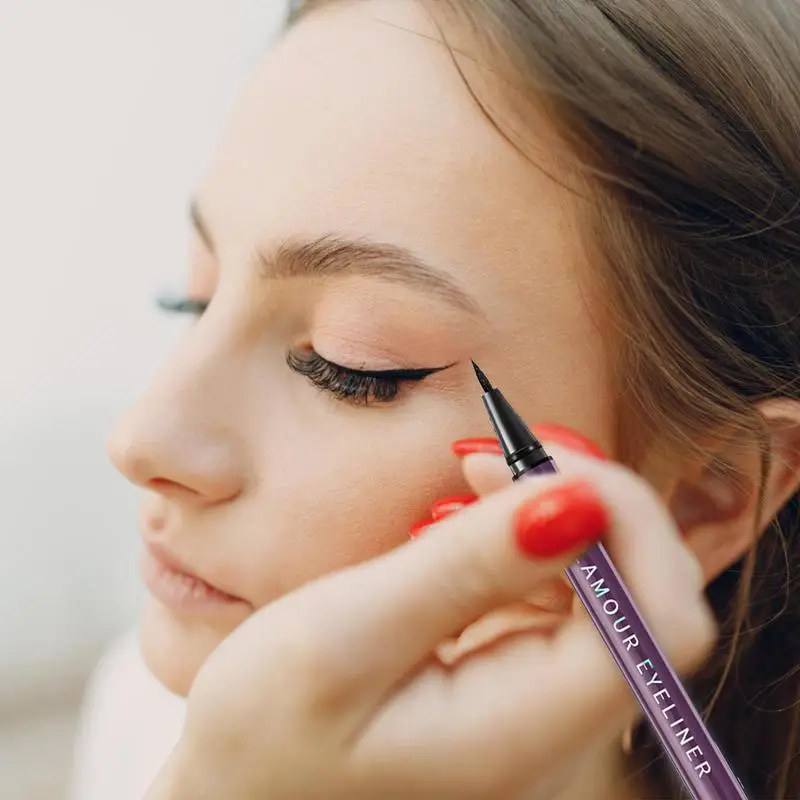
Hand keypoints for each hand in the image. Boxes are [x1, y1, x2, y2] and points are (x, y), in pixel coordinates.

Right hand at [147, 440, 714, 799]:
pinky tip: (466, 522)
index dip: (626, 518)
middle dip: (585, 501)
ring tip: (475, 474)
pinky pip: (559, 599)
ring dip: (552, 514)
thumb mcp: (347, 635)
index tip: (541, 458)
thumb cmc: (264, 732)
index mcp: (527, 732)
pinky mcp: (512, 683)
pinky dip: (525, 542)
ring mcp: (538, 709)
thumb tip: (579, 500)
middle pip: (643, 595)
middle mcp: (555, 730)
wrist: (236, 794)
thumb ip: (465, 568)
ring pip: (606, 588)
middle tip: (493, 453)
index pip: (660, 620)